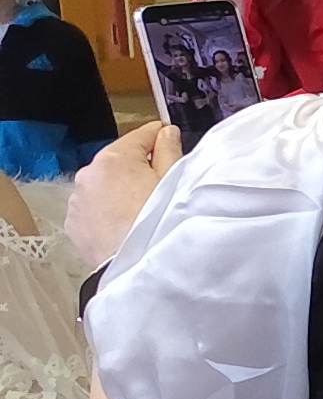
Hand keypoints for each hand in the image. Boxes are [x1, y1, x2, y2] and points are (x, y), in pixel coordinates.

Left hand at [68, 122, 180, 272]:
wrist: (135, 265)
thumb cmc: (158, 223)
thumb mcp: (174, 181)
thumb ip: (170, 151)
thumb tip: (167, 134)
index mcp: (114, 158)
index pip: (140, 135)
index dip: (159, 137)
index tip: (169, 140)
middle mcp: (88, 174)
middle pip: (118, 160)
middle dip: (136, 167)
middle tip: (158, 186)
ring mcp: (77, 199)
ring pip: (103, 184)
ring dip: (118, 189)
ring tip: (139, 209)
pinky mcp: (73, 222)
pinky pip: (92, 208)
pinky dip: (105, 211)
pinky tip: (123, 224)